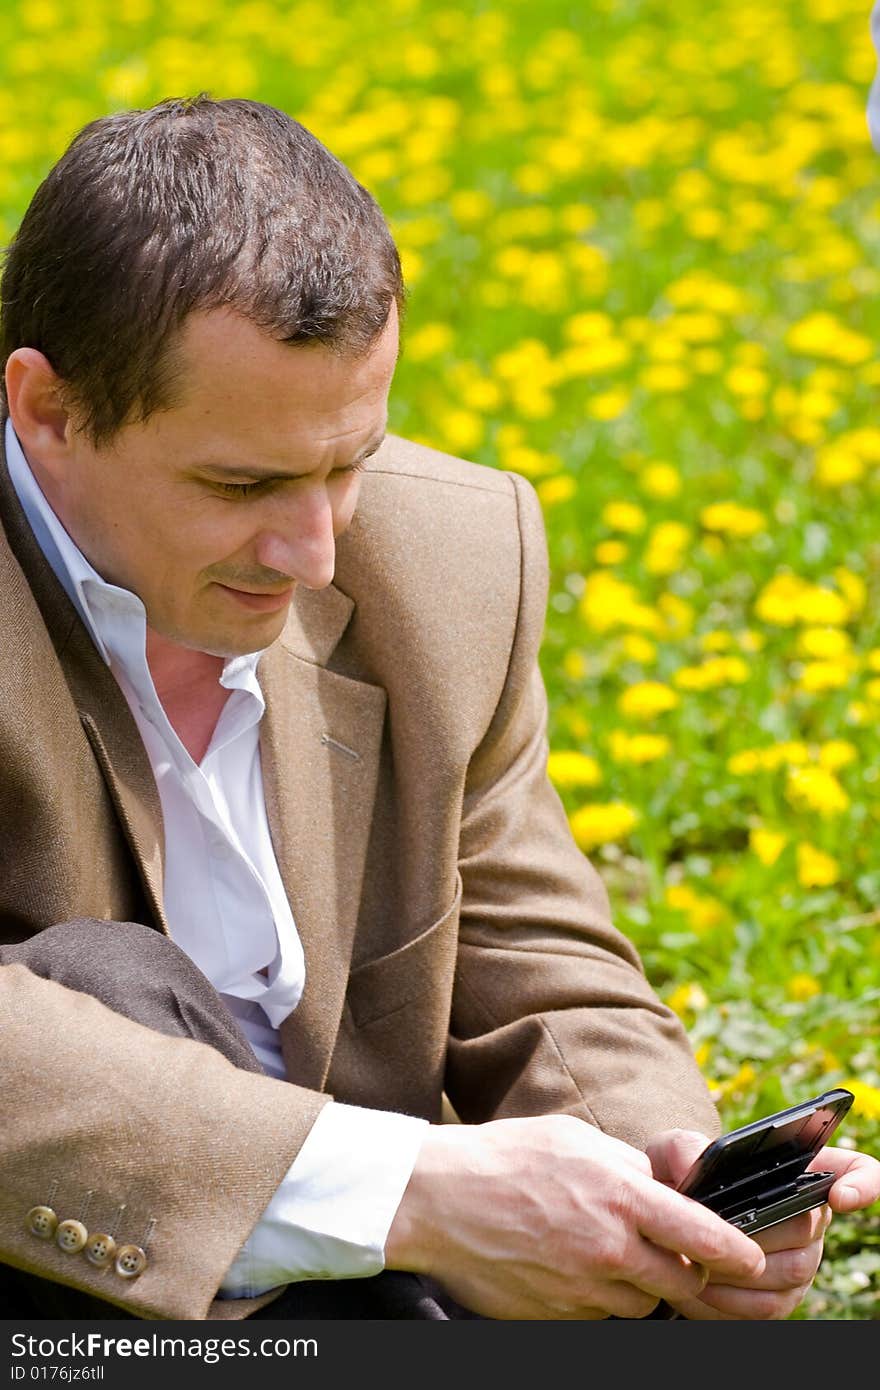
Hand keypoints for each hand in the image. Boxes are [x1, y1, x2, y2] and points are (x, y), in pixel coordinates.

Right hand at [385, 1115, 764, 1318]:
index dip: (736, 1251)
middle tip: (678, 1258)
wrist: (436, 1198)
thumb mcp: (575, 1140)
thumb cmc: (506, 1157)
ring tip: (607, 1253)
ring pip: (640, 1303)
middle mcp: (607, 1247)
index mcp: (619, 1195)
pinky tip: (570, 1266)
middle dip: (688, 1273)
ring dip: (639, 1286)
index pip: (700, 1234)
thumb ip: (626, 1168)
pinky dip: (597, 1296)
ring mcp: (580, 1287)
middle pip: (679, 1281)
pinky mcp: (555, 1314)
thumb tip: (661, 1188)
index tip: (752, 1257)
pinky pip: (596, 1313)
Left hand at [647, 1132, 879, 1319]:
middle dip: (755, 1232)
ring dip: (740, 1270)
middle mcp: (811, 1217)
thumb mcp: (671, 1152)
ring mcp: (801, 1260)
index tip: (840, 1195)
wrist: (662, 1225)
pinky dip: (730, 1301)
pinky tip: (698, 1289)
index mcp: (796, 1171)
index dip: (863, 1183)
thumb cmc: (676, 1179)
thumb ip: (682, 1149)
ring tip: (694, 1261)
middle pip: (807, 1228)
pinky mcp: (782, 1297)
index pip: (856, 1170)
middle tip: (709, 1233)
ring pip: (790, 1272)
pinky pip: (769, 1308)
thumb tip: (698, 1167)